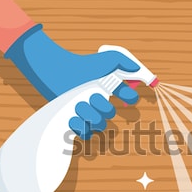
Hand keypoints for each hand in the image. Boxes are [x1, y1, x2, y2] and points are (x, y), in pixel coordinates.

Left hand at [4, 24, 139, 138]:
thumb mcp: (104, 58)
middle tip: (91, 97)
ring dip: (89, 114)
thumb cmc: (80, 65)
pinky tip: (72, 116)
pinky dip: (79, 126)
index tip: (124, 93)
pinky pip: (85, 133)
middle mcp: (101, 103)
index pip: (129, 98)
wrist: (55, 71)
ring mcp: (89, 113)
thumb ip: (122, 60)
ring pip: (98, 124)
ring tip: (78, 105)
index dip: (129, 97)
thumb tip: (136, 70)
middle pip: (111, 113)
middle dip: (102, 106)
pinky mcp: (76, 121)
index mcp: (110, 90)